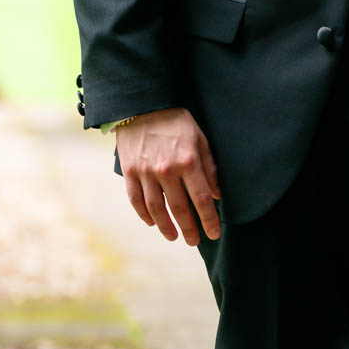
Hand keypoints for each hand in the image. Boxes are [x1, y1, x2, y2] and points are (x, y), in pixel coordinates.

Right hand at [117, 107, 221, 244]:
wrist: (142, 106)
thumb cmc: (177, 122)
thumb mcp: (200, 139)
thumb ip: (209, 167)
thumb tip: (218, 194)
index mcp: (188, 161)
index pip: (201, 198)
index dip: (209, 218)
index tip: (214, 233)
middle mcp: (166, 170)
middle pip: (179, 208)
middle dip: (189, 228)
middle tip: (194, 242)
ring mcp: (145, 173)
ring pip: (156, 208)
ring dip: (166, 226)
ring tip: (174, 237)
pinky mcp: (129, 172)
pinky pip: (136, 200)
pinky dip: (144, 214)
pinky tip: (153, 223)